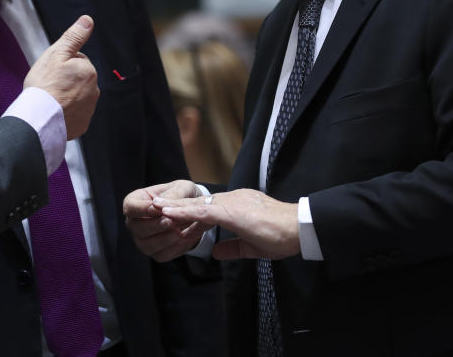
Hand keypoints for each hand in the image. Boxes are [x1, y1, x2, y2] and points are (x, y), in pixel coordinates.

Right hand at [25, 15, 98, 138]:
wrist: (39, 118)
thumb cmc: (44, 85)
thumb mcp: (56, 53)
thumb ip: (74, 36)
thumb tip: (88, 21)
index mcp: (88, 71)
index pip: (77, 61)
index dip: (62, 65)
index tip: (52, 73)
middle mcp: (94, 90)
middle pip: (78, 79)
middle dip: (66, 80)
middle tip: (49, 85)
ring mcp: (88, 109)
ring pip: (77, 97)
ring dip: (66, 96)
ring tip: (50, 99)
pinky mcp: (82, 124)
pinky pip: (75, 114)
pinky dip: (66, 113)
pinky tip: (54, 112)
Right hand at [122, 180, 211, 261]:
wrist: (193, 212)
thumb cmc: (182, 195)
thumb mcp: (181, 188)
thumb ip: (173, 195)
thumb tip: (161, 205)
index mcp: (136, 202)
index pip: (130, 207)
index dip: (141, 209)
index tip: (156, 208)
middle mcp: (135, 222)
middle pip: (135, 228)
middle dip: (154, 225)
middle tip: (170, 221)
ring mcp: (143, 239)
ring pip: (146, 244)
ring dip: (164, 239)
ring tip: (180, 231)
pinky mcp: (155, 252)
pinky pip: (161, 254)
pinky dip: (173, 248)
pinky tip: (184, 239)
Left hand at [157, 188, 300, 259]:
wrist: (298, 229)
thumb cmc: (281, 236)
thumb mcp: (253, 246)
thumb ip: (233, 247)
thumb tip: (216, 252)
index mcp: (237, 206)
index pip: (207, 208)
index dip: (188, 211)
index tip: (171, 213)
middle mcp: (232, 199)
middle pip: (197, 203)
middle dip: (176, 204)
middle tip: (155, 204)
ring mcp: (231, 203)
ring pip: (196, 205)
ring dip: (174, 206)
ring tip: (155, 206)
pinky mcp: (231, 212)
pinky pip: (202, 212)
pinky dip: (183, 212)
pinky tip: (169, 214)